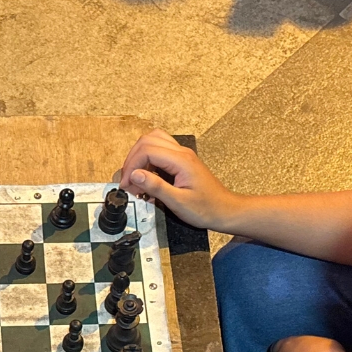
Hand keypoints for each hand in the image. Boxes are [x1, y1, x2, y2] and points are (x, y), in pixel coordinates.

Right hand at [116, 129, 242, 231]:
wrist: (224, 210)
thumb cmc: (205, 209)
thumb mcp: (178, 202)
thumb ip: (156, 186)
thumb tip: (134, 175)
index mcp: (181, 161)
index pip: (147, 150)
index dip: (132, 165)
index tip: (126, 184)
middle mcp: (181, 153)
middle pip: (147, 140)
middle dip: (133, 159)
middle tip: (128, 181)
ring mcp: (182, 155)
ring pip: (153, 141)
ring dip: (140, 156)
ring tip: (136, 177)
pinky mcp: (181, 161)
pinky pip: (160, 150)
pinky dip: (148, 159)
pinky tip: (147, 177)